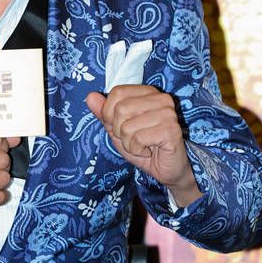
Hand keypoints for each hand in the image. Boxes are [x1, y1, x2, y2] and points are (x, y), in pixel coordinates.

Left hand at [86, 85, 200, 206]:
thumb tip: (90, 96)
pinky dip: (137, 150)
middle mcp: (160, 99)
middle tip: (134, 139)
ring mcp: (168, 113)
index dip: (109, 113)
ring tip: (143, 146)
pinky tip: (150, 151)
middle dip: (119, 131)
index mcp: (148, 92)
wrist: (167, 170)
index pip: (117, 92)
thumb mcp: (118, 130)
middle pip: (121, 109)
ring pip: (127, 126)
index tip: (120, 127)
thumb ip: (104, 113)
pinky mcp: (171, 130)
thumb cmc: (144, 147)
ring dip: (129, 143)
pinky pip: (138, 138)